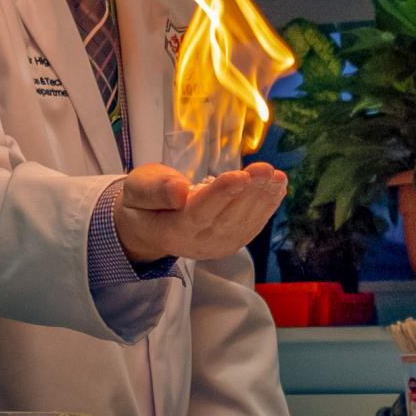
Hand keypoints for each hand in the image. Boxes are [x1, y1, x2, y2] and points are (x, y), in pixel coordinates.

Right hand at [114, 162, 287, 265]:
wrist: (150, 226)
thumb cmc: (143, 202)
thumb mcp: (138, 189)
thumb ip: (156, 191)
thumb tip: (179, 191)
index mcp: (171, 230)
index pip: (199, 213)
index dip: (221, 195)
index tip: (240, 175)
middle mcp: (197, 243)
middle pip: (228, 218)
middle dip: (250, 192)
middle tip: (265, 169)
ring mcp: (217, 246)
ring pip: (245, 222)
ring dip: (264, 198)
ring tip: (276, 176)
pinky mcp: (231, 242)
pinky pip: (252, 225)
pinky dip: (268, 206)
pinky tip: (278, 187)